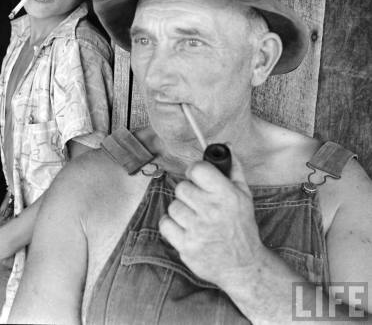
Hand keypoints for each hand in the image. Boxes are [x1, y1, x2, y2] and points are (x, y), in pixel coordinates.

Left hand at [159, 153, 263, 286]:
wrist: (243, 265)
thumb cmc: (241, 226)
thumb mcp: (244, 194)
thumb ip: (233, 168)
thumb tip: (225, 144)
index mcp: (227, 195)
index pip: (197, 169)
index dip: (194, 171)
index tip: (197, 177)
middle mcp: (212, 211)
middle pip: (181, 187)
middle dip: (189, 193)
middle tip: (199, 202)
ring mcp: (198, 230)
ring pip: (173, 205)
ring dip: (181, 210)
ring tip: (195, 218)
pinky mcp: (186, 246)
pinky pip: (165, 224)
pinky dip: (172, 225)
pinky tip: (185, 228)